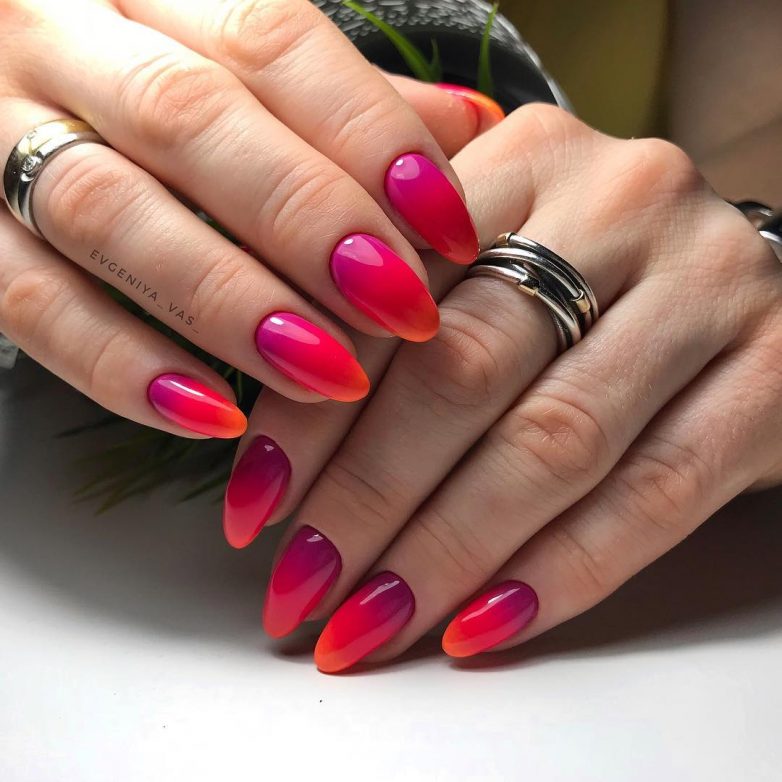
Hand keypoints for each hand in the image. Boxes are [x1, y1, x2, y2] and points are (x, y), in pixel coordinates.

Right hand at [0, 0, 500, 437]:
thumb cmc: (159, 100)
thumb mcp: (242, 73)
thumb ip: (348, 104)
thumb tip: (472, 125)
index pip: (273, 41)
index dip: (370, 136)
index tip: (452, 232)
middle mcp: (61, 43)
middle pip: (192, 122)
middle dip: (308, 224)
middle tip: (401, 311)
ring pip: (108, 213)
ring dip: (229, 304)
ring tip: (329, 375)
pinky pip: (31, 304)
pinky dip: (122, 367)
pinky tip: (214, 417)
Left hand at [232, 104, 781, 669]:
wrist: (744, 285)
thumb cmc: (588, 277)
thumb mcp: (495, 253)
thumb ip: (396, 305)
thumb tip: (271, 438)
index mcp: (528, 156)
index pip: (391, 292)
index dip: (313, 410)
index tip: (255, 505)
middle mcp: (623, 204)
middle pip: (465, 367)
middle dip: (367, 494)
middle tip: (300, 582)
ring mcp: (711, 287)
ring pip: (552, 442)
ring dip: (445, 551)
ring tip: (369, 622)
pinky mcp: (776, 377)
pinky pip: (653, 496)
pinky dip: (556, 573)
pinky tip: (477, 627)